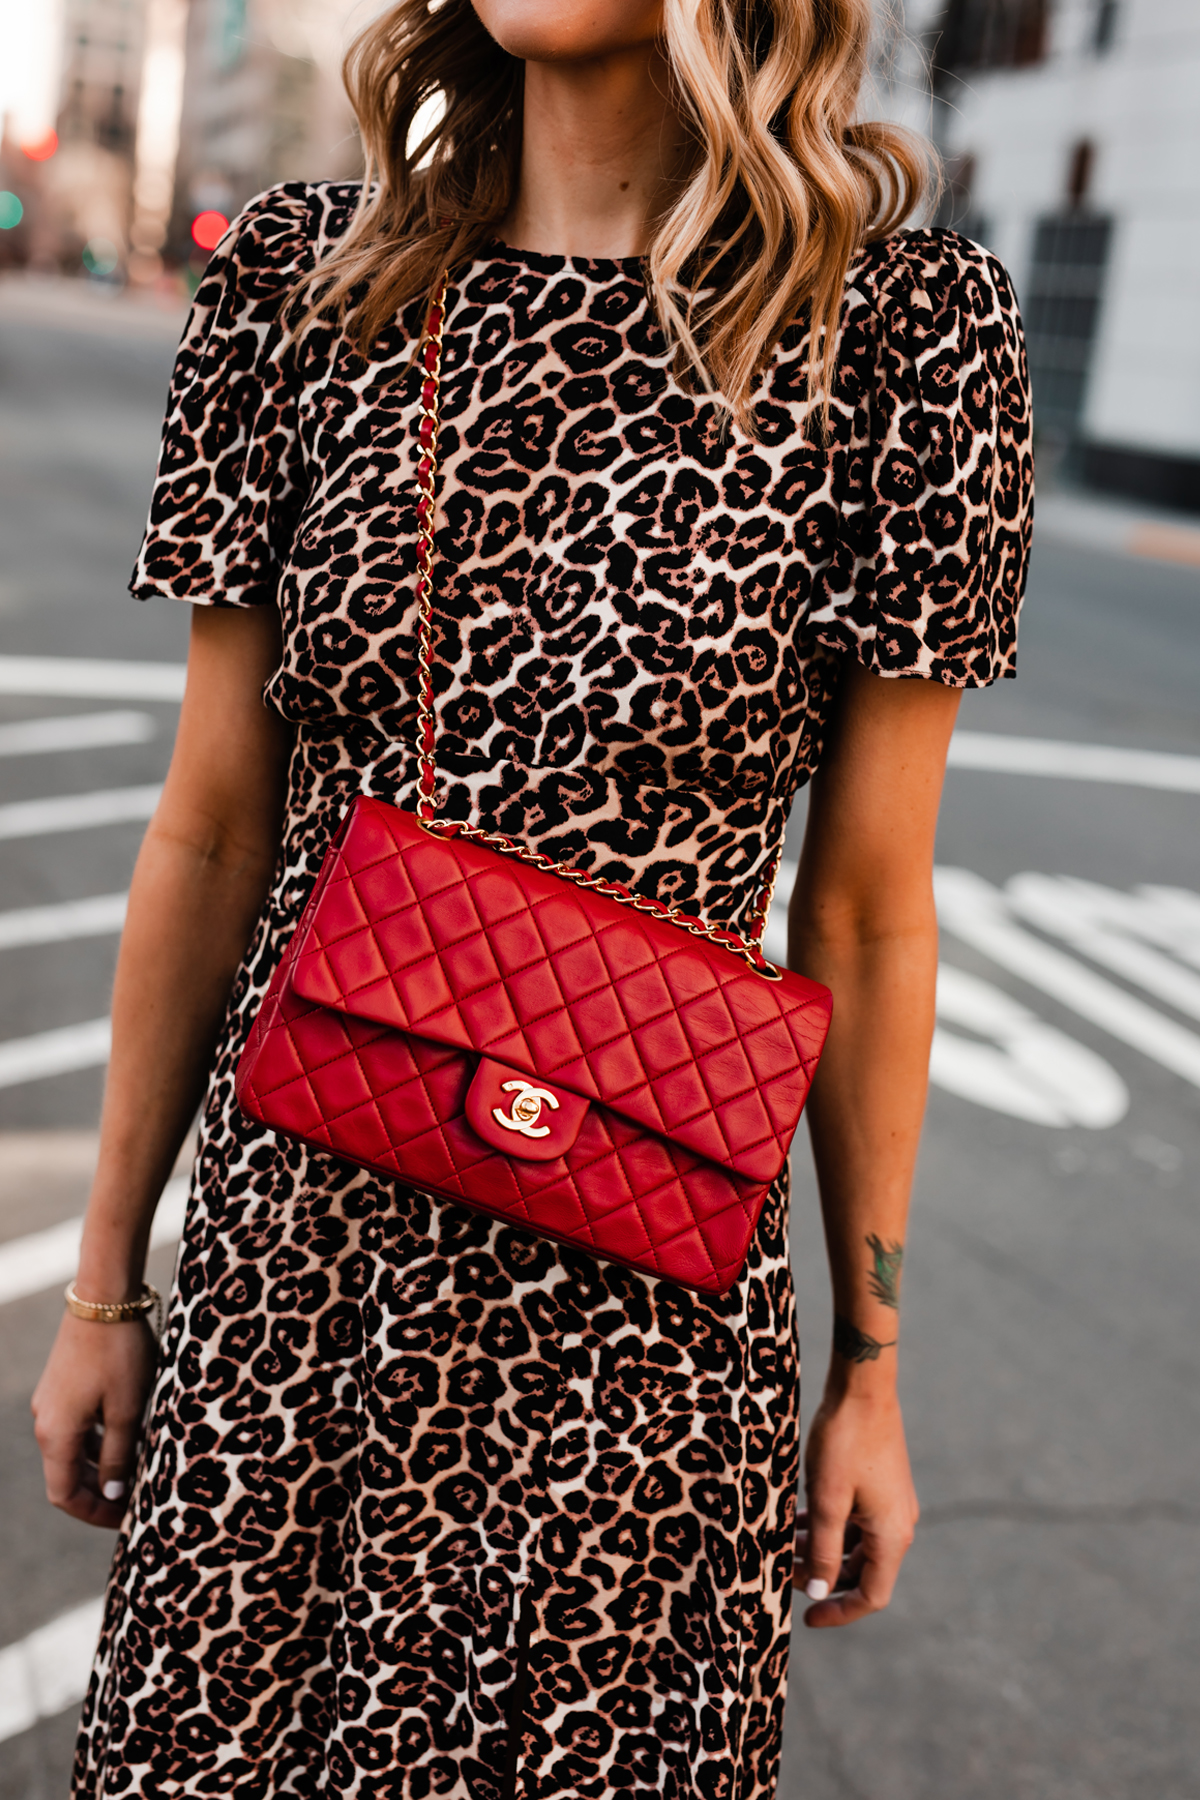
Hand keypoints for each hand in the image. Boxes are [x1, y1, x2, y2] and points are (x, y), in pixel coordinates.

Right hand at [31, 1313, 156, 1527]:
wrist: (104, 1298)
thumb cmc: (119, 1354)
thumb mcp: (127, 1410)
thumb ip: (118, 1456)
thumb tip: (111, 1493)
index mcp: (56, 1435)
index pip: (65, 1494)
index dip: (94, 1513)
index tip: (124, 1519)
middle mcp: (46, 1422)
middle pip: (66, 1475)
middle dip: (98, 1493)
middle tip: (133, 1501)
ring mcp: (52, 1402)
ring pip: (72, 1451)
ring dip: (100, 1467)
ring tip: (136, 1472)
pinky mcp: (62, 1385)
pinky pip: (77, 1427)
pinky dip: (97, 1441)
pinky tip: (127, 1438)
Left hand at [793, 1380, 917, 1626]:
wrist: (863, 1388)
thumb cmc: (844, 1442)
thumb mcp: (827, 1500)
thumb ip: (824, 1550)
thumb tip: (820, 1591)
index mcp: (891, 1536)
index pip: (871, 1595)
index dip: (839, 1612)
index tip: (807, 1618)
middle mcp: (897, 1525)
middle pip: (861, 1572)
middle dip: (822, 1577)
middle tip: (783, 1572)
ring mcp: (890, 1504)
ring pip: (854, 1545)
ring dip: (821, 1550)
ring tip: (782, 1544)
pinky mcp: (880, 1486)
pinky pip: (854, 1521)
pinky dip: (828, 1527)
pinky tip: (798, 1520)